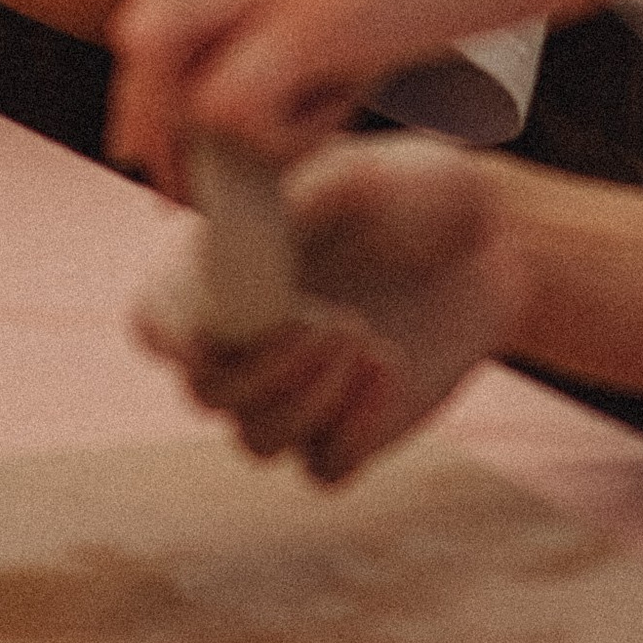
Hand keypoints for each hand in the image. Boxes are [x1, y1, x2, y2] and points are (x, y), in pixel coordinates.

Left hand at [109, 0, 642, 195]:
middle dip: (153, 119)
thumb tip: (296, 55)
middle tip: (175, 183)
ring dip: (200, 144)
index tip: (176, 130)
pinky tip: (319, 144)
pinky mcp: (317, 17)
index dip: (167, 70)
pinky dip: (260, 147)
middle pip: (147, 34)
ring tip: (247, 184)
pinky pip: (232, 108)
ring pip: (173, 76)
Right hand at [134, 139, 531, 484]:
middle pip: (203, 393)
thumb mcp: (363, 175)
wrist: (486, 241)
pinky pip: (322, 467)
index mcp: (220, 271)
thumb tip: (255, 229)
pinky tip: (388, 367)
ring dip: (309, 398)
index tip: (240, 315)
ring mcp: (292, 393)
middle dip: (262, 368)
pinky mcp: (344, 432)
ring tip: (364, 335)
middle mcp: (244, 341)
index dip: (181, 330)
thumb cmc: (409, 190)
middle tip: (330, 322)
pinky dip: (353, 428)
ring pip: (257, 439)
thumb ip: (303, 199)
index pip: (156, 323)